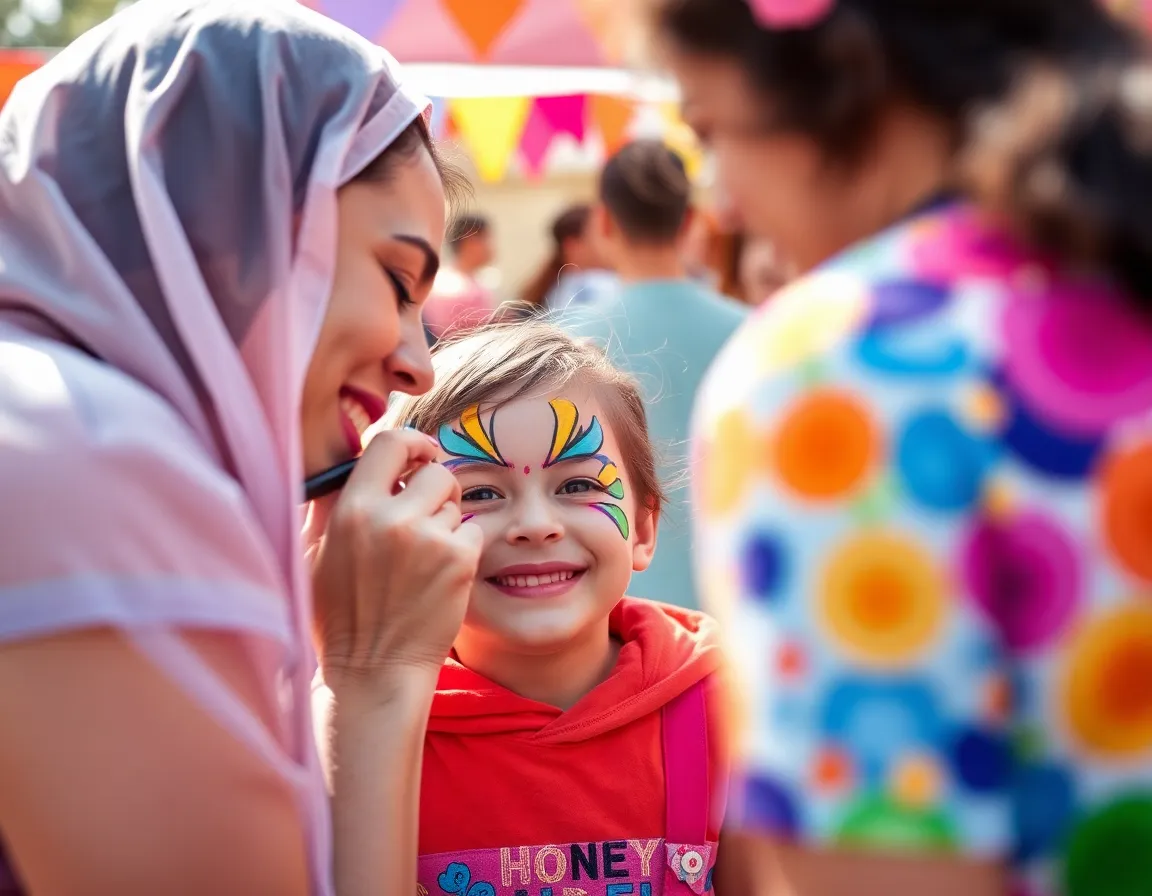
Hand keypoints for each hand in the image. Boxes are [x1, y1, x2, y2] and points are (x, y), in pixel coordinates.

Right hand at [306, 429, 481, 681]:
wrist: (374, 670)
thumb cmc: (342, 614)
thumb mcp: (315, 553)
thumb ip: (332, 502)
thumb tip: (349, 459)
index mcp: (352, 509)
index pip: (390, 441)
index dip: (412, 444)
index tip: (419, 458)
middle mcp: (391, 518)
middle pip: (436, 471)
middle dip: (436, 491)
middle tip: (424, 520)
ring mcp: (429, 539)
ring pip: (456, 504)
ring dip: (448, 524)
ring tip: (423, 560)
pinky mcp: (460, 561)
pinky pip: (474, 532)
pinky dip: (464, 549)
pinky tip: (440, 576)